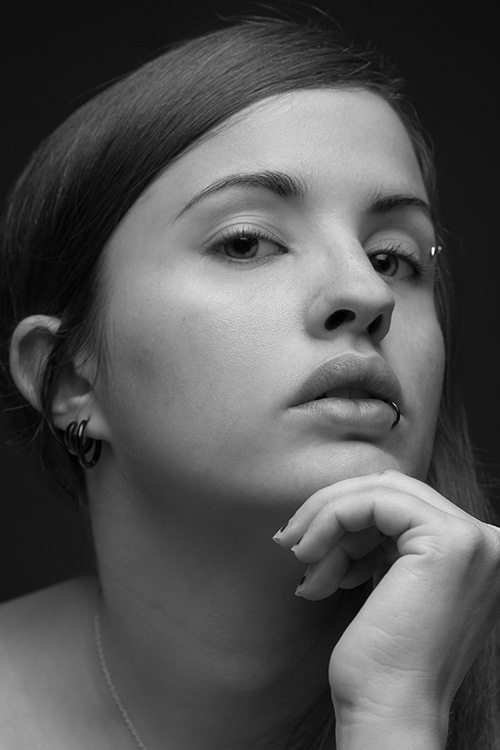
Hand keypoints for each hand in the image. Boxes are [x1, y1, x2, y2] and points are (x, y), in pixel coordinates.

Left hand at [273, 470, 499, 747]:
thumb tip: (334, 506)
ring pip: (378, 490)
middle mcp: (486, 542)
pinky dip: (330, 520)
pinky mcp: (449, 542)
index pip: (401, 503)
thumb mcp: (387, 585)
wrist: (390, 714)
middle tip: (292, 543)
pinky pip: (372, 502)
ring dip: (327, 520)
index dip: (348, 516)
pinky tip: (310, 557)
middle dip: (334, 512)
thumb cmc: (380, 664)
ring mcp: (473, 541)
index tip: (306, 545)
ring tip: (303, 564)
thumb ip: (382, 544)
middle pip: (391, 490)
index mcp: (475, 553)